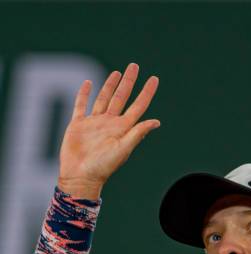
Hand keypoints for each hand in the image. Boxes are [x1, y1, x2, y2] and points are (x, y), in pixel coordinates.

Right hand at [58, 63, 159, 197]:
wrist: (80, 176)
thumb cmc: (103, 166)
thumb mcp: (123, 149)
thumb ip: (138, 133)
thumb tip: (157, 121)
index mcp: (123, 128)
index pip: (138, 106)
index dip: (146, 92)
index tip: (154, 78)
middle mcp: (110, 123)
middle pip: (122, 97)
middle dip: (129, 82)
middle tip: (134, 65)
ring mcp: (95, 123)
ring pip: (104, 98)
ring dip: (111, 85)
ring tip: (118, 73)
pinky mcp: (78, 124)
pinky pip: (81, 105)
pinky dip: (84, 94)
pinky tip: (89, 83)